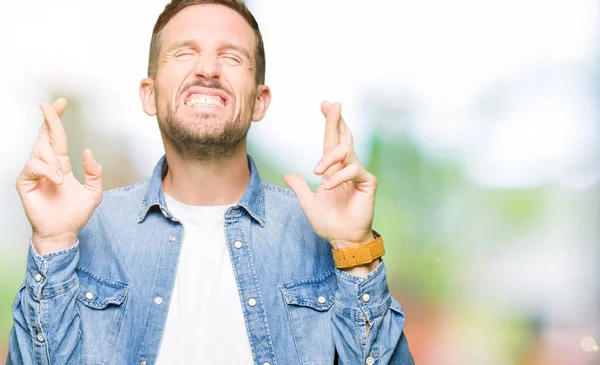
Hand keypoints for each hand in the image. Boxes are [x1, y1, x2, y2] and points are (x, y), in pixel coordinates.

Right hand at [16, 98, 102, 254]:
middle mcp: (46, 165)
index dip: (56, 119)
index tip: (60, 103)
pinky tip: (56, 181)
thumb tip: (88, 152)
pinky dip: (47, 170)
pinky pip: (33, 165)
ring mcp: (34, 173)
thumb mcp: (94, 191)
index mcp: (60, 164)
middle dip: (49, 118)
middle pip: (45, 135)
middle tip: (50, 104)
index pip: (57, 137)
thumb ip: (94, 171)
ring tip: (61, 179)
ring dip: (54, 161)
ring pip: (41, 150)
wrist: (64, 232)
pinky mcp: (25, 182)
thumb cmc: (75, 213)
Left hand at [284, 101, 376, 249]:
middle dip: (336, 120)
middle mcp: (346, 167)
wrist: (342, 238)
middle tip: (332, 104)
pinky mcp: (367, 182)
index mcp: (333, 169)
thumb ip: (299, 187)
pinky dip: (339, 177)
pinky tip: (328, 186)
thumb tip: (287, 175)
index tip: (325, 105)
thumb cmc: (328, 222)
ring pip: (346, 152)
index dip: (330, 123)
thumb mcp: (307, 203)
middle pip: (343, 137)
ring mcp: (358, 174)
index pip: (332, 141)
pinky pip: (353, 171)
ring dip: (329, 158)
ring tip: (317, 171)